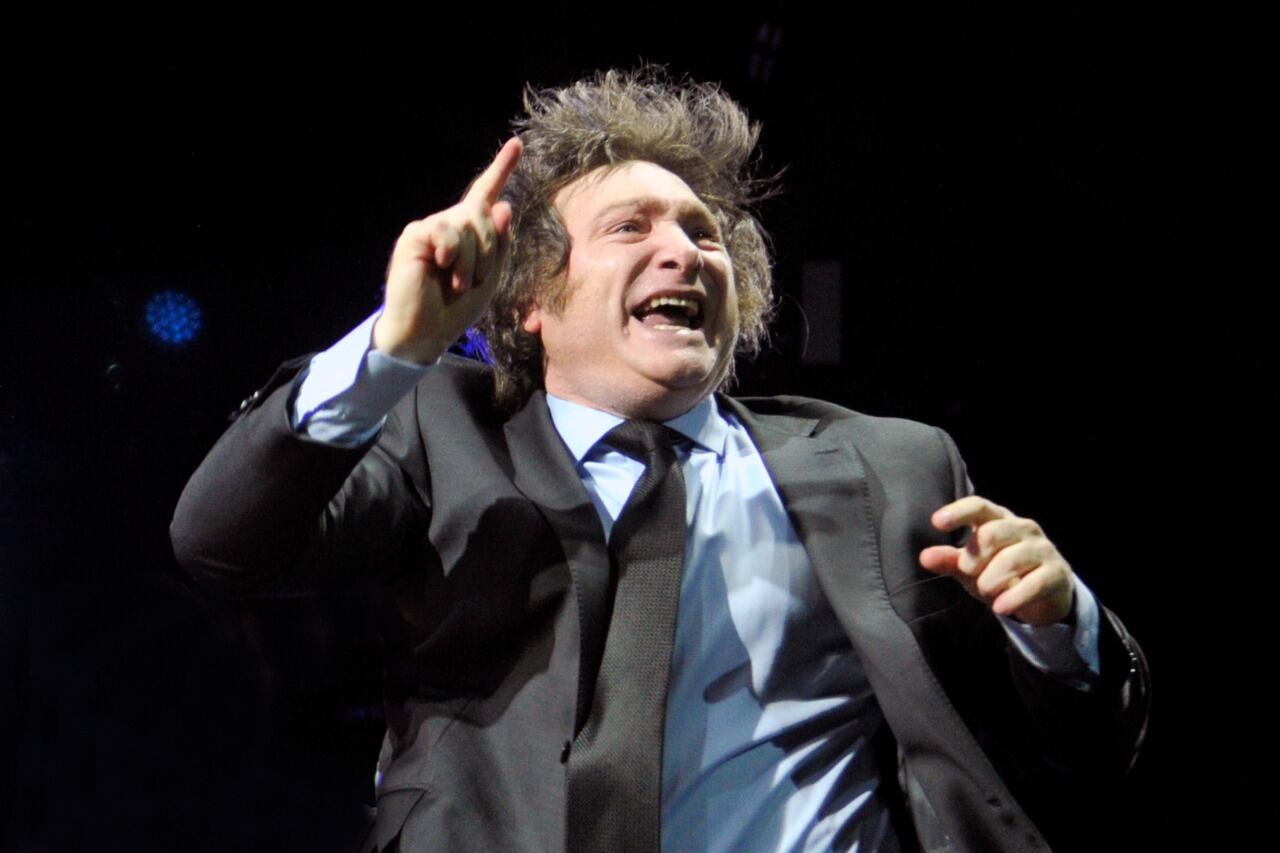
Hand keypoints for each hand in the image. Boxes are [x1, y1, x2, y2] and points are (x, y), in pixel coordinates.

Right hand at [373, 137, 522, 362]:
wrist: (426, 332)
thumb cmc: (457, 308)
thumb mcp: (490, 277)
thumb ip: (499, 243)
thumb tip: (503, 204)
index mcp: (468, 234)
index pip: (486, 195)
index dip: (501, 169)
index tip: (517, 144)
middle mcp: (449, 224)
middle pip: (484, 214)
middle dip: (489, 250)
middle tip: (473, 280)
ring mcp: (431, 228)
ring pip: (468, 226)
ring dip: (472, 261)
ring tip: (457, 283)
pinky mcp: (415, 236)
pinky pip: (448, 233)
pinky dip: (452, 256)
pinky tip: (440, 269)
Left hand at [919, 495, 1074, 625]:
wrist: (1043, 595)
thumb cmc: (1000, 573)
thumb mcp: (971, 568)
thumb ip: (949, 561)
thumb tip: (925, 557)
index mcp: (998, 519)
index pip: (979, 506)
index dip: (959, 512)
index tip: (937, 522)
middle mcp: (1022, 528)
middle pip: (992, 533)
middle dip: (974, 556)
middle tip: (968, 572)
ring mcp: (1042, 549)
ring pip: (1012, 559)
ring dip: (991, 580)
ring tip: (985, 592)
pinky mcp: (1057, 573)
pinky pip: (1034, 583)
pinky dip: (1013, 597)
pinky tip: (1000, 608)